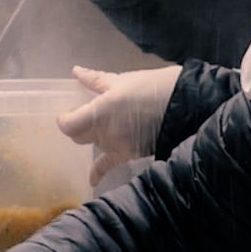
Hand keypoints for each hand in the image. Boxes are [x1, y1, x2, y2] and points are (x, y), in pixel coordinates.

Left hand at [57, 65, 179, 172]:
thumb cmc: (153, 87)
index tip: (69, 111)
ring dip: (93, 137)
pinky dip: (98, 173)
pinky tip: (91, 180)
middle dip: (78, 126)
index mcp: (99, 113)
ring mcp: (115, 147)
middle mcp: (103, 134)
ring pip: (93, 146)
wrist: (186, 106)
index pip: (68, 125)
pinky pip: (108, 166)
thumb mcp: (123, 80)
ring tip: (100, 127)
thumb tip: (77, 71)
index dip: (65, 118)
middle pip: (79, 136)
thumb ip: (96, 80)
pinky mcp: (128, 155)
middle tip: (85, 114)